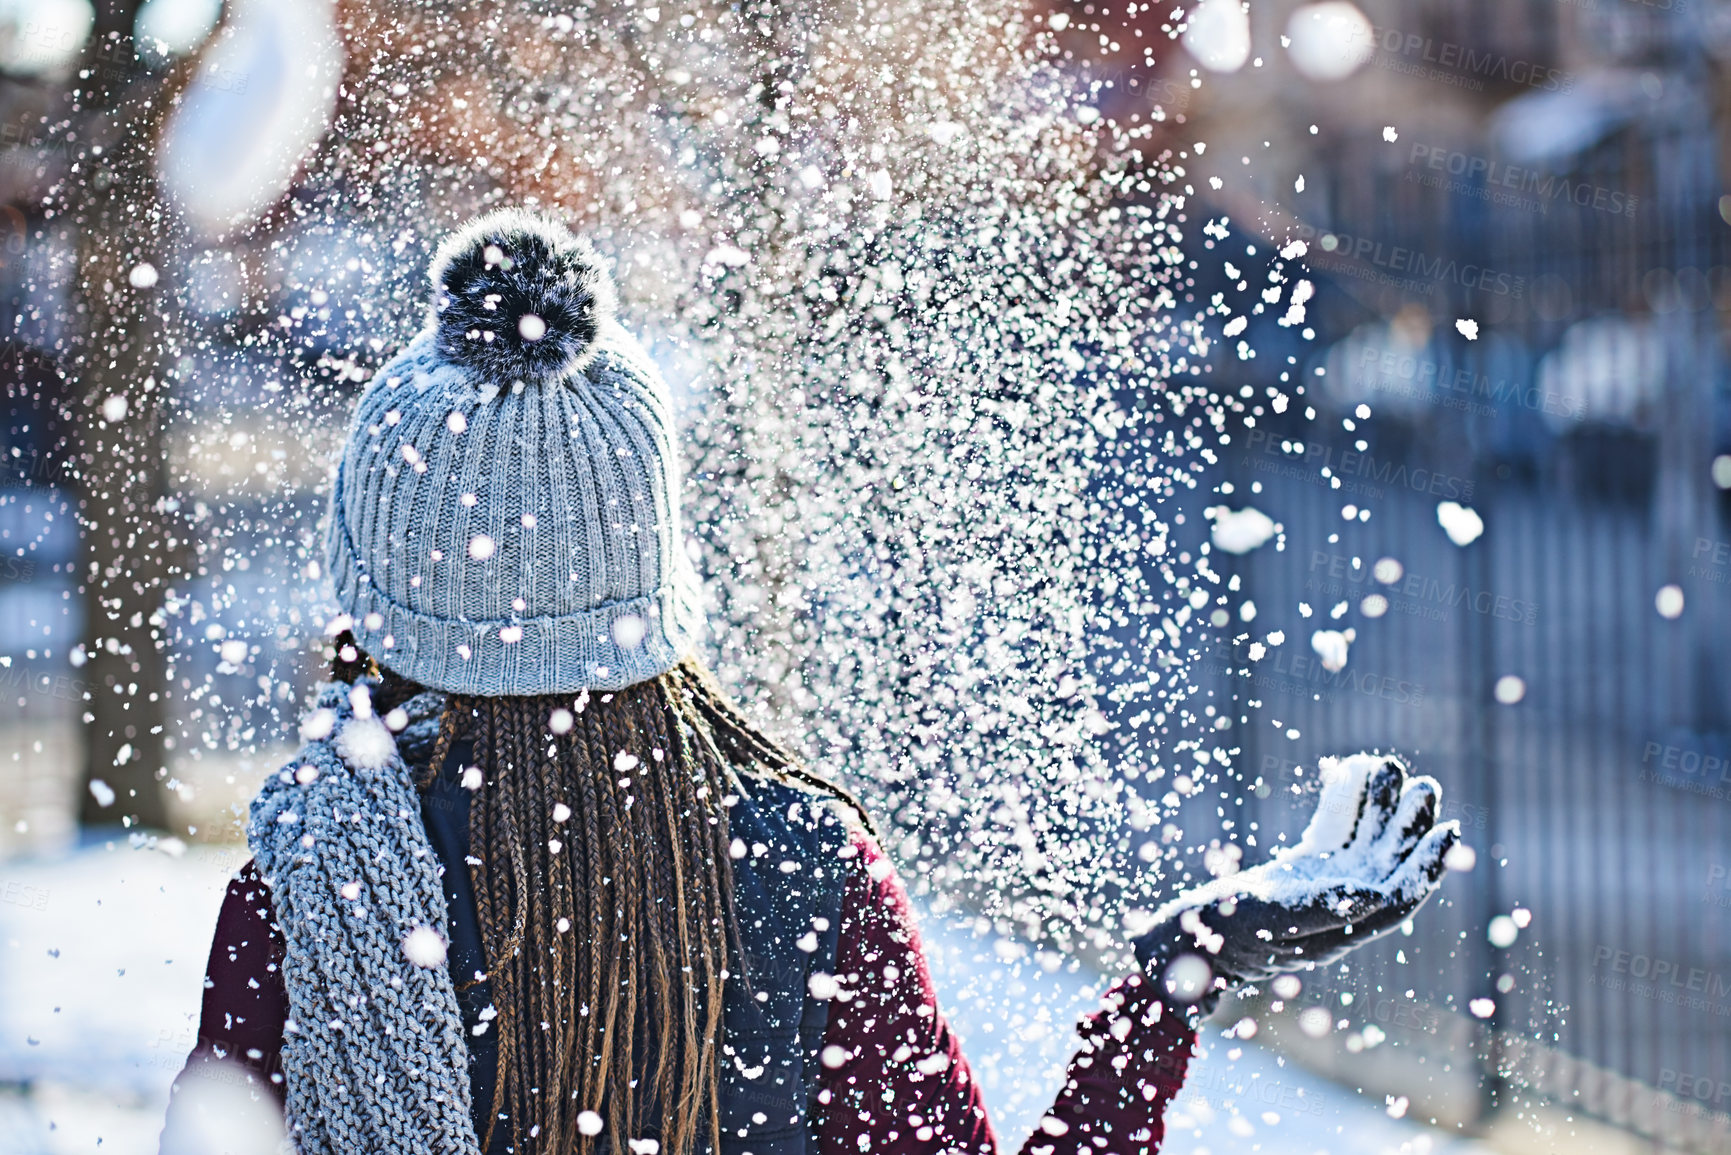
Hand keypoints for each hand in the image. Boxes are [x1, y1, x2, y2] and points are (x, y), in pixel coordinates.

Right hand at [1132, 754, 1460, 1011]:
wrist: (1188, 935)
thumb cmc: (1227, 932)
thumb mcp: (1275, 919)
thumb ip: (1324, 907)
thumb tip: (1376, 894)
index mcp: (1345, 928)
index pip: (1399, 896)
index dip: (1427, 865)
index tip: (1448, 829)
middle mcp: (1341, 908)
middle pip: (1386, 863)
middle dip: (1408, 826)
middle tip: (1426, 785)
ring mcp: (1321, 886)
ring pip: (1361, 841)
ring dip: (1379, 806)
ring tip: (1390, 766)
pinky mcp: (1300, 869)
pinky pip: (1331, 831)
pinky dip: (1341, 802)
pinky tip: (1348, 769)